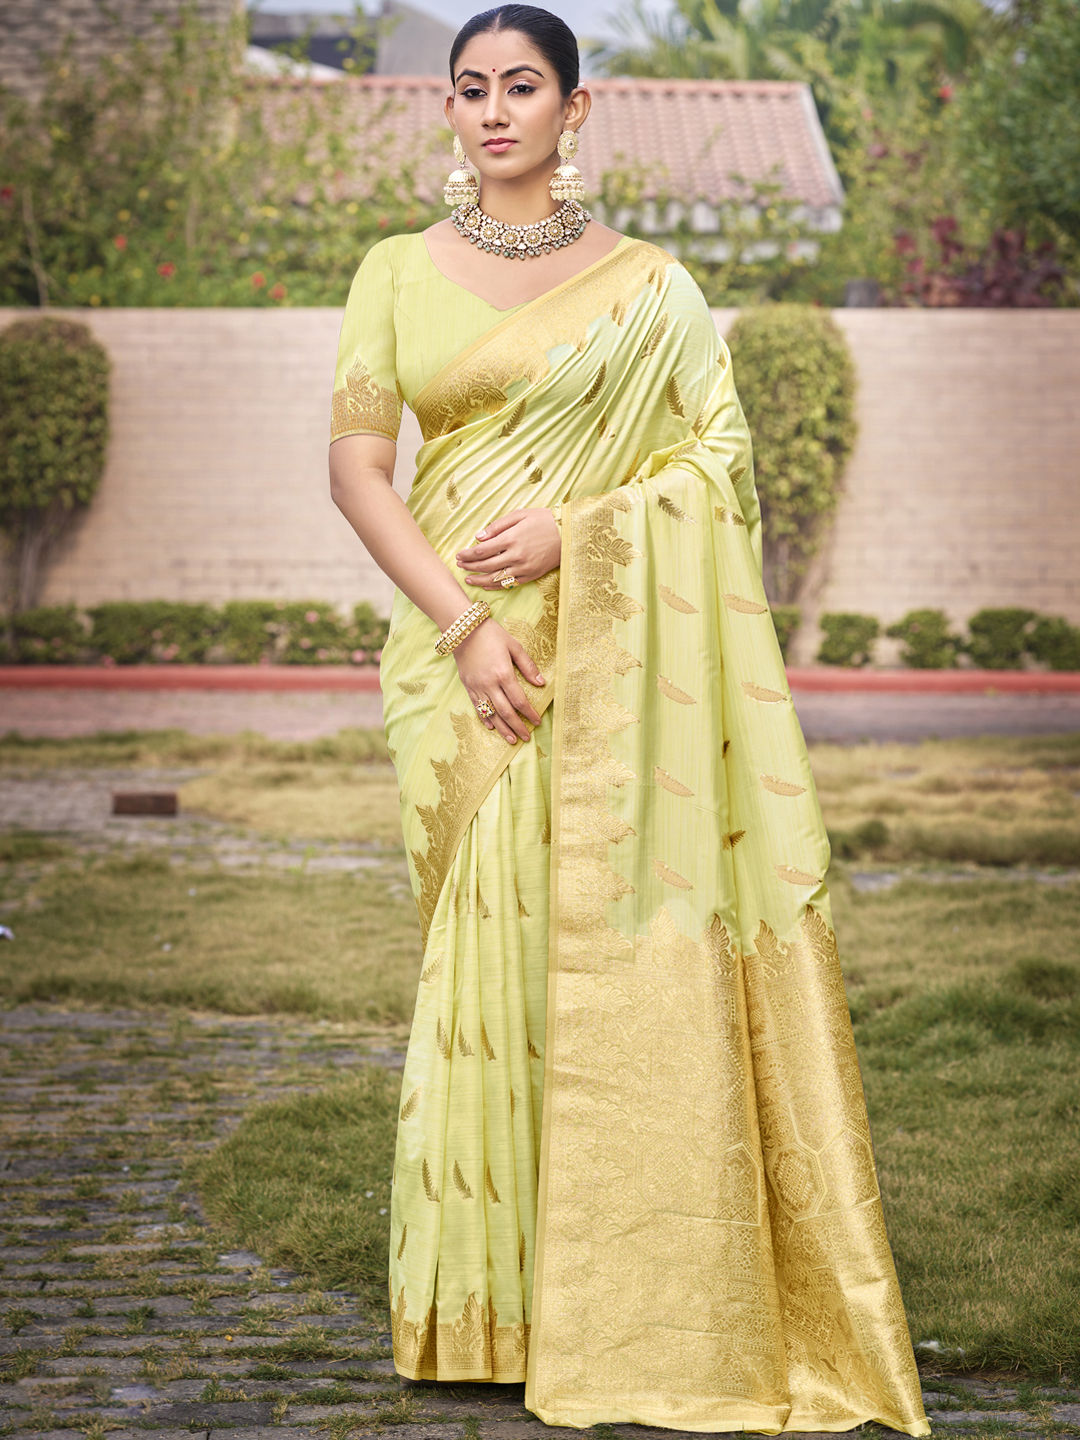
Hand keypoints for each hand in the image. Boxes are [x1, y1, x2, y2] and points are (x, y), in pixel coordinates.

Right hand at [453, 616, 544, 744]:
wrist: (463, 629)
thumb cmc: (492, 634)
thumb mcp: (514, 646)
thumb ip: (528, 666)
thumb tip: (541, 683)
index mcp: (503, 673)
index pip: (519, 700)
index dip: (529, 713)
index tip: (537, 721)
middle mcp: (489, 684)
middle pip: (506, 711)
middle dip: (517, 726)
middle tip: (526, 737)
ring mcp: (477, 686)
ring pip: (491, 713)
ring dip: (503, 728)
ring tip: (511, 739)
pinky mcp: (468, 686)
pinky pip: (477, 707)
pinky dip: (485, 719)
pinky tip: (492, 727)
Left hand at [454, 507, 559, 589]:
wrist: (569, 533)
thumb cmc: (544, 520)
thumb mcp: (520, 514)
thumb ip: (497, 526)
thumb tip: (478, 537)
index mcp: (511, 538)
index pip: (482, 550)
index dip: (468, 554)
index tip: (459, 554)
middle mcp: (516, 555)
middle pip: (486, 565)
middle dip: (470, 566)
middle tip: (459, 566)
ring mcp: (524, 568)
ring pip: (495, 578)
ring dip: (479, 579)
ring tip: (468, 579)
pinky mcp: (531, 575)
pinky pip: (509, 584)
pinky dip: (496, 586)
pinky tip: (486, 585)